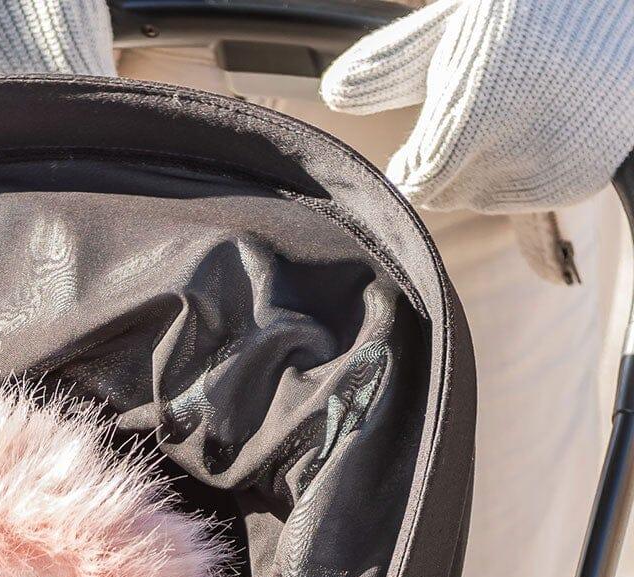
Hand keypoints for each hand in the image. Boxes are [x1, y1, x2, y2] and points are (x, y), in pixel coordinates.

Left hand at [320, 0, 633, 212]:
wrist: (618, 8)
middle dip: (443, 165)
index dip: (409, 166)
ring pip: (485, 197)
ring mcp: (554, 168)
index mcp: (479, 110)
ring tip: (507, 114)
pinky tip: (533, 129)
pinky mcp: (582, 178)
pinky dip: (519, 175)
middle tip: (467, 121)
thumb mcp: (455, 29)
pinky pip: (526, 197)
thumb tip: (332, 93)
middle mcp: (519, 149)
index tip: (412, 150)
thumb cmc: (526, 9)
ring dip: (480, 170)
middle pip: (448, 193)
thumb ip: (393, 66)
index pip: (420, 179)